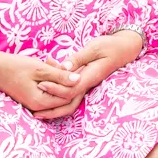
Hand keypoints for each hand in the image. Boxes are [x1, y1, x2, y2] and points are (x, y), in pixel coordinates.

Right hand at [0, 20, 84, 117]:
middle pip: (64, 97)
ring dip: (60, 79)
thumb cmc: (15, 67)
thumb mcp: (40, 69)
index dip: (74, 82)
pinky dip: (52, 80)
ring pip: (57, 93)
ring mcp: (34, 104)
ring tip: (53, 63)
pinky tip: (49, 66)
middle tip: (62, 63)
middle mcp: (38, 107)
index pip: (68, 96)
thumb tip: (78, 80)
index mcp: (41, 102)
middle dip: (67, 81)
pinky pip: (49, 92)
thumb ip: (60, 76)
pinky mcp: (32, 98)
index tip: (73, 66)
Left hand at [30, 31, 145, 118]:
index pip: (70, 90)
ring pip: (69, 101)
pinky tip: (46, 89)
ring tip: (36, 110)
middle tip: (33, 110)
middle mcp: (87, 84)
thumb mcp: (94, 48)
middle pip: (69, 103)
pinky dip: (57, 94)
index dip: (55, 89)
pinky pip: (69, 92)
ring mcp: (86, 84)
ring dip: (53, 107)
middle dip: (52, 109)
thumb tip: (63, 67)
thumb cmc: (110, 46)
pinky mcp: (83, 81)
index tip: (42, 84)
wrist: (124, 49)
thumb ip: (77, 58)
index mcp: (90, 77)